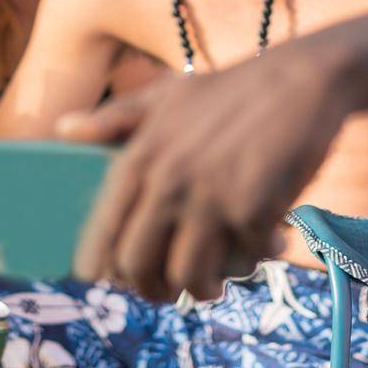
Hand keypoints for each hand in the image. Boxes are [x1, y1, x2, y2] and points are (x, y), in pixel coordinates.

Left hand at [57, 47, 349, 302]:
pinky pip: (247, 261)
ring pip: (189, 277)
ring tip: (218, 281)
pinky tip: (274, 241)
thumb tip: (61, 129)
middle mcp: (168, 180)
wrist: (305, 78)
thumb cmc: (233, 89)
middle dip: (154, 290)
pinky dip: (260, 259)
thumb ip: (115, 118)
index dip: (104, 268)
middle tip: (172, 289)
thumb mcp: (167, 95)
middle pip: (138, 266)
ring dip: (205, 288)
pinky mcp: (253, 210)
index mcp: (141, 155)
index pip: (103, 232)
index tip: (115, 281)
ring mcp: (210, 197)